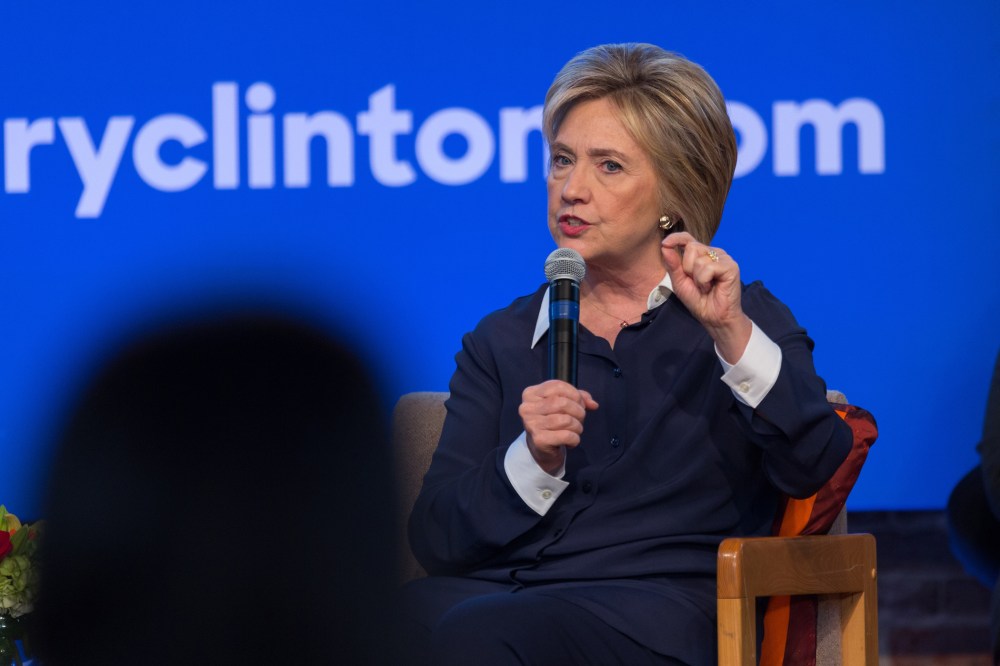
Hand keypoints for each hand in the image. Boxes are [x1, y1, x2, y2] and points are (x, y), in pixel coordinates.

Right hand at [518, 380, 598, 474]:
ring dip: (578, 427)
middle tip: (579, 419)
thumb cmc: (551, 421)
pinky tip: (571, 441)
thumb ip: (578, 398)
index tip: (580, 404)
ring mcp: (531, 424)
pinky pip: (567, 435)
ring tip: (575, 431)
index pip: (557, 386)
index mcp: (531, 394)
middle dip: (579, 412)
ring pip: (566, 420)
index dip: (575, 394)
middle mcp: (527, 408)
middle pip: (563, 403)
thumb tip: (593, 404)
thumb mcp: (562, 404)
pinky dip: (575, 439)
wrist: (540, 448)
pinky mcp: (539, 439)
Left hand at [661, 232, 751, 362]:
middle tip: (696, 282)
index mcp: (701, 255)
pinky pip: (709, 267)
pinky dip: (704, 281)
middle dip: (687, 268)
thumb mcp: (679, 282)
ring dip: (697, 278)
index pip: (688, 239)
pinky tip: (712, 288)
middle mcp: (713, 253)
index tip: (665, 243)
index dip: (676, 238)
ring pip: (699, 259)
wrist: (713, 317)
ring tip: (705, 287)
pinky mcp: (731, 266)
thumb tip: (664, 246)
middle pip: (691, 247)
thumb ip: (672, 264)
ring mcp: (723, 258)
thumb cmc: (698, 300)